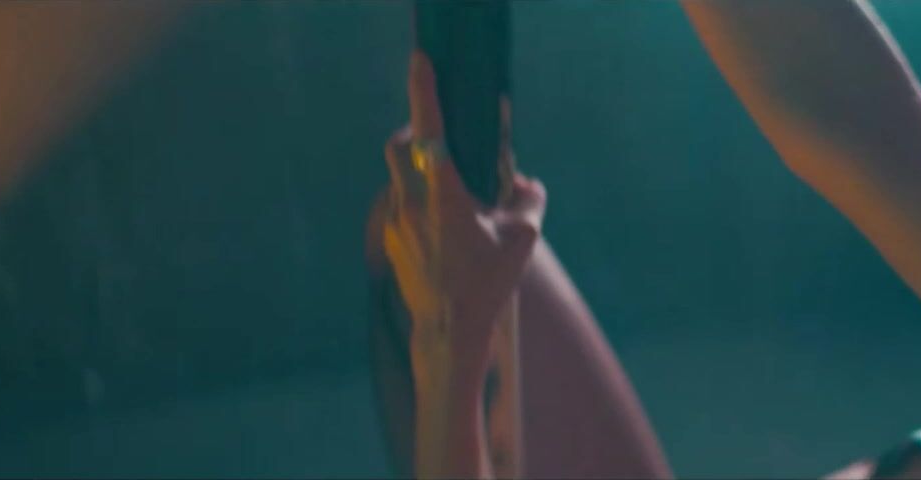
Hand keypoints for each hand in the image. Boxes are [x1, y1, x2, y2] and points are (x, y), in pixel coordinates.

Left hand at [379, 50, 545, 378]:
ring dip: (424, 172)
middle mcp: (412, 203)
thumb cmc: (488, 285)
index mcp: (443, 196)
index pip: (430, 131)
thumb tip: (527, 184)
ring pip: (401, 177)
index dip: (425, 92)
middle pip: (399, 145)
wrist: (449, 331)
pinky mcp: (392, 240)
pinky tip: (448, 228)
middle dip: (416, 130)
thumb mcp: (521, 241)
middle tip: (444, 135)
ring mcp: (396, 222)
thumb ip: (528, 203)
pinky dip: (422, 202)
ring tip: (457, 196)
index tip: (422, 60)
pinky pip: (404, 206)